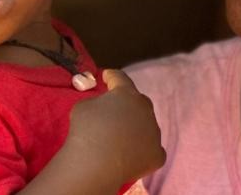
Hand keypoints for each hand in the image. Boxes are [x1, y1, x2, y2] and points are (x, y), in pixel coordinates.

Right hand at [65, 70, 165, 185]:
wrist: (95, 165)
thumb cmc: (85, 131)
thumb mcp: (83, 106)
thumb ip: (96, 101)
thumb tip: (102, 107)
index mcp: (127, 94)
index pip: (120, 79)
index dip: (112, 77)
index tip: (107, 76)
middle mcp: (145, 109)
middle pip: (138, 102)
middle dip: (128, 104)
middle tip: (116, 110)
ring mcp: (154, 132)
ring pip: (147, 126)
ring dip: (136, 128)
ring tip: (121, 138)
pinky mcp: (157, 154)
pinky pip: (151, 148)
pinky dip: (143, 150)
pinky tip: (133, 155)